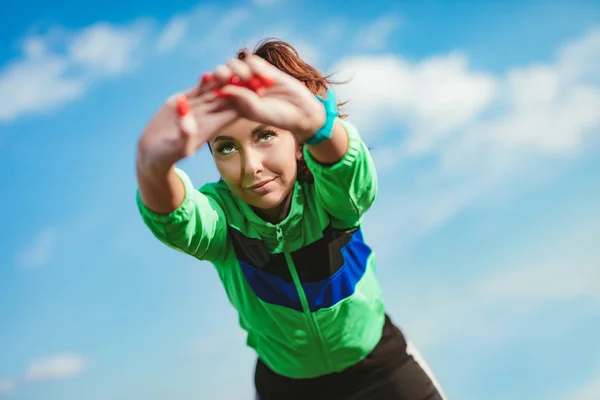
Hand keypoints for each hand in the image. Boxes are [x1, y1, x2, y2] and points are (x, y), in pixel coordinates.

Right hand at [137, 83, 237, 168]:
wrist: (153, 151)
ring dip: (222, 80)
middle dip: (236, 86)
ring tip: (226, 70)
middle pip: (229, 97)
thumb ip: (185, 132)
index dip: (243, 101)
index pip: (235, 111)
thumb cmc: (169, 155)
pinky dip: (204, 82)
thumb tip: (185, 110)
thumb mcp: (179, 148)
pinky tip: (208, 74)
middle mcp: (208, 115)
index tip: (245, 92)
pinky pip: (198, 89)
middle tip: (241, 75)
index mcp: (212, 126)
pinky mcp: (184, 100)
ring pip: (214, 90)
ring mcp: (197, 106)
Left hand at [211, 55, 326, 141]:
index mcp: (234, 101)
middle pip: (223, 72)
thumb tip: (222, 88)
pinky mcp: (264, 68)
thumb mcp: (257, 111)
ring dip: (241, 71)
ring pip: (235, 63)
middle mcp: (240, 88)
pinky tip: (267, 80)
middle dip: (224, 73)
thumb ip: (240, 99)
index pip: (217, 87)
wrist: (301, 110)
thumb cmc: (278, 116)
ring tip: (255, 85)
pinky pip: (252, 60)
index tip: (217, 85)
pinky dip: (257, 67)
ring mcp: (251, 77)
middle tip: (231, 79)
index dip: (214, 84)